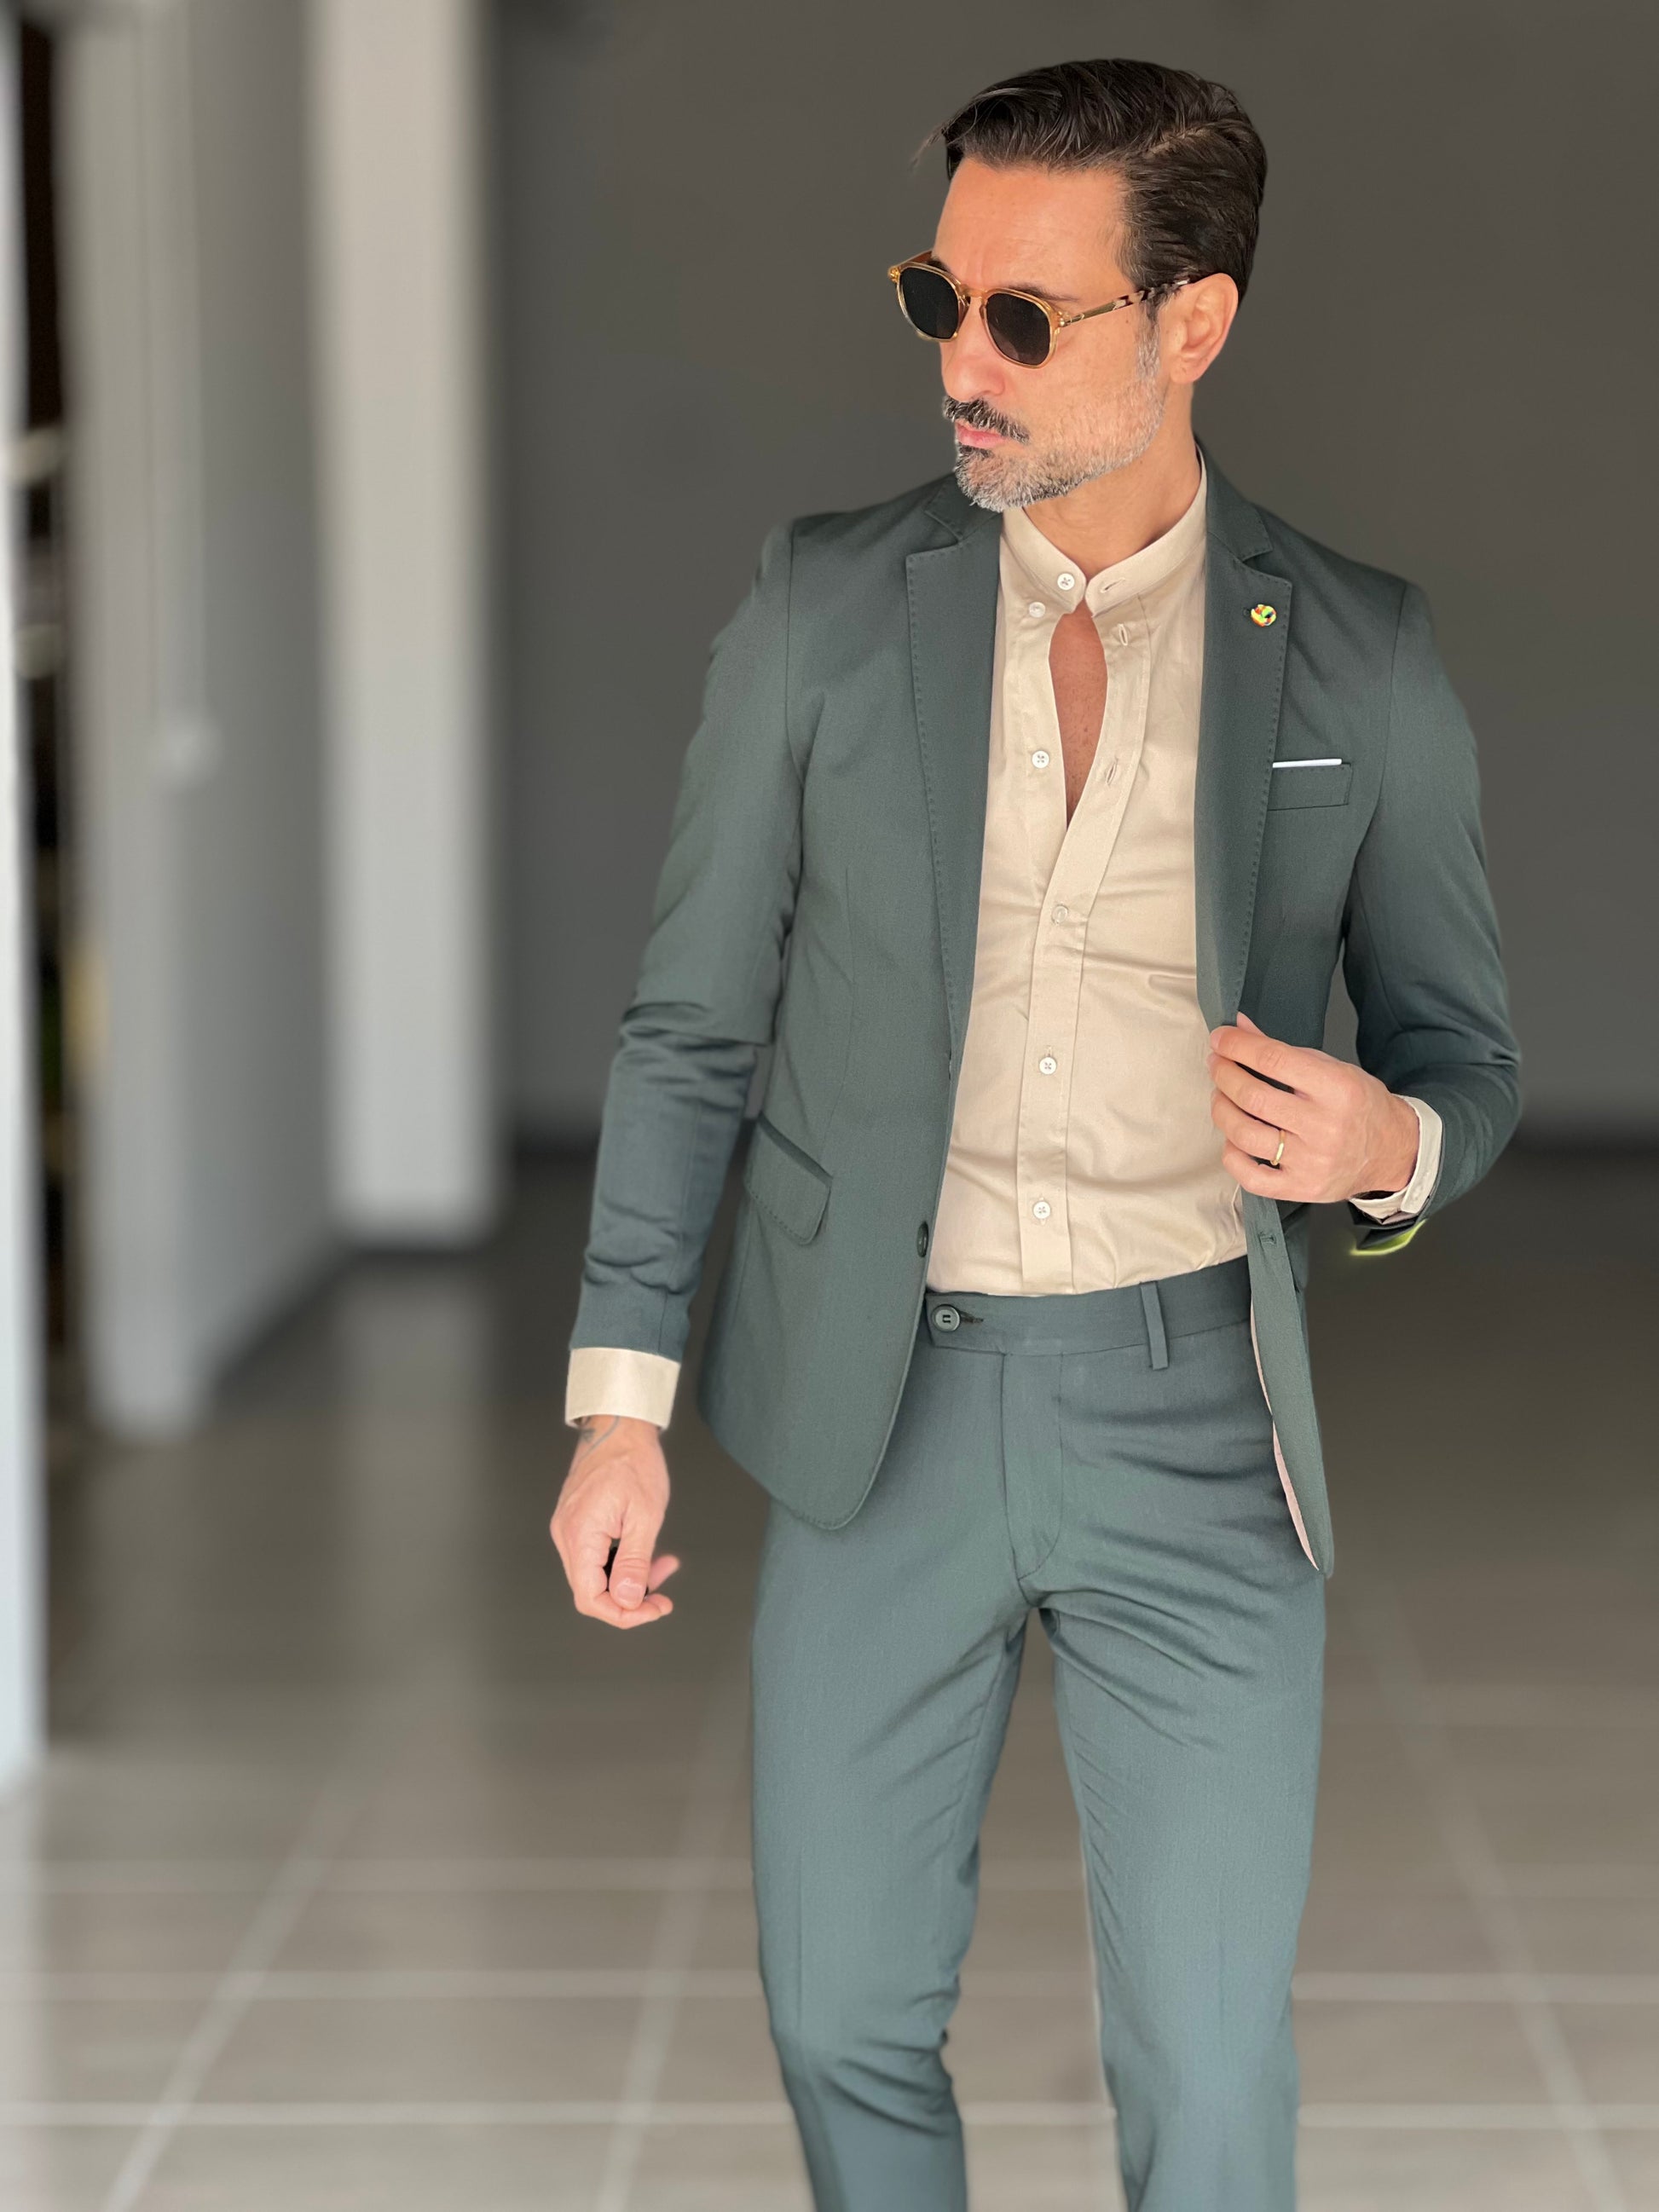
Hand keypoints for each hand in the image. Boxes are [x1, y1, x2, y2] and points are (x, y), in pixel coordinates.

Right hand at [550, 1415, 679, 1628]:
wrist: (619, 1427)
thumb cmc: (633, 1461)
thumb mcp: (644, 1515)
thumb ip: (634, 1562)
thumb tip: (626, 1600)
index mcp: (580, 1534)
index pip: (590, 1598)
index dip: (623, 1614)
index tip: (654, 1609)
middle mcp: (566, 1535)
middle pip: (592, 1591)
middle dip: (631, 1597)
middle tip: (664, 1594)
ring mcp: (569, 1529)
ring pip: (596, 1575)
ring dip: (629, 1578)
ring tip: (663, 1566)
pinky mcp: (577, 1523)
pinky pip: (595, 1556)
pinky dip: (621, 1561)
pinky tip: (645, 1553)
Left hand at [1206, 1011, 1419, 1203]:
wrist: (1392, 1151)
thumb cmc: (1360, 1106)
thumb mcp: (1333, 1068)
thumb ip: (1283, 1051)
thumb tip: (1240, 1027)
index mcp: (1337, 1089)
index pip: (1274, 1060)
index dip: (1238, 1046)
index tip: (1220, 1039)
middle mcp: (1324, 1127)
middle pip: (1253, 1097)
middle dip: (1224, 1075)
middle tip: (1216, 1064)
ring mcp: (1311, 1162)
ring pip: (1244, 1135)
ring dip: (1221, 1110)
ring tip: (1220, 1096)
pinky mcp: (1301, 1188)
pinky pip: (1249, 1177)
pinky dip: (1231, 1154)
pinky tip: (1232, 1138)